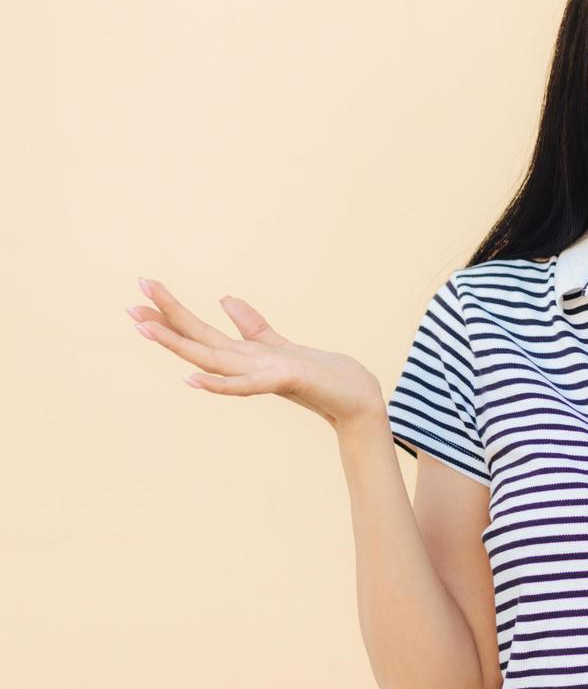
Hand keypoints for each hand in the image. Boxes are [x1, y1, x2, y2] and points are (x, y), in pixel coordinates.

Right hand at [126, 277, 384, 432]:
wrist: (356, 399)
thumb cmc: (322, 375)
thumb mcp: (282, 343)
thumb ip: (252, 326)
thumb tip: (224, 298)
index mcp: (245, 355)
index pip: (201, 331)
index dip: (173, 311)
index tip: (143, 289)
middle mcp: (246, 366)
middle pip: (198, 341)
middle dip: (165, 321)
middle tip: (129, 303)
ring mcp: (261, 375)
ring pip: (211, 359)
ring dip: (177, 345)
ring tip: (145, 327)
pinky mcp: (284, 381)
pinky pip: (246, 385)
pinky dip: (218, 384)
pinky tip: (191, 379)